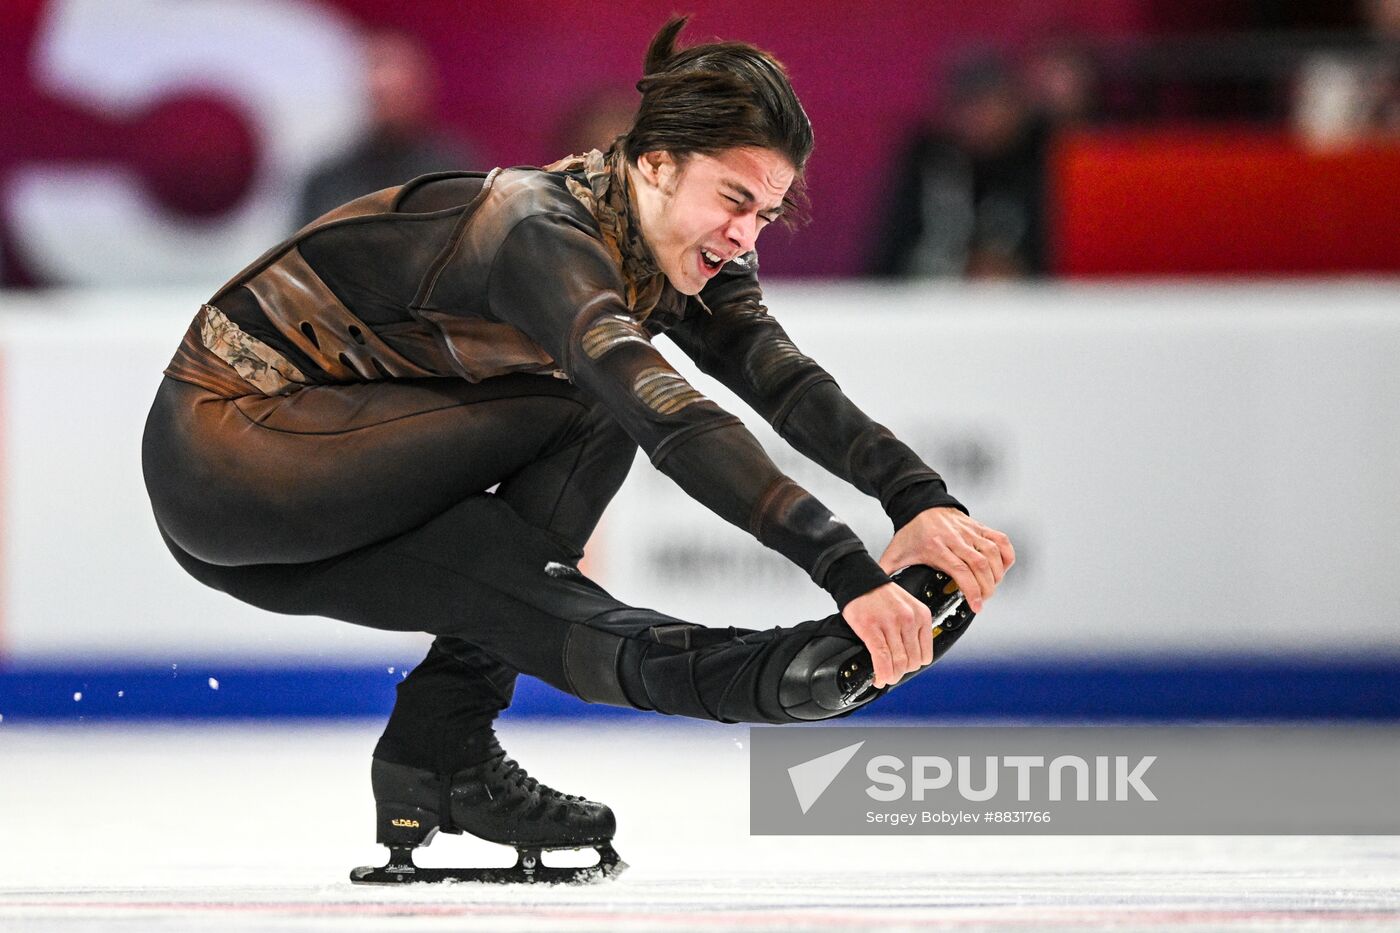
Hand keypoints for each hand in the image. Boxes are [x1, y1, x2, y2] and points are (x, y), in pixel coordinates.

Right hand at [841, 582, 932, 688]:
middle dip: (901, 672)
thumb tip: (909, 656)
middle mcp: (909, 619)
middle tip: (892, 673)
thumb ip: (912, 629)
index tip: (904, 667)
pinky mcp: (872, 629)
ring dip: (891, 676)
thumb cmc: (880, 594)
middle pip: (912, 662)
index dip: (914, 665)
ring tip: (884, 677)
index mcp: (921, 615)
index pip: (926, 655)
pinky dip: (881, 673)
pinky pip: (882, 658)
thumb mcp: (907, 607)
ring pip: (898, 663)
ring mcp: (891, 624)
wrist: (858, 579)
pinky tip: (878, 677)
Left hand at [878, 507, 1014, 612]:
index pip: (960, 570)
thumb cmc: (909, 532)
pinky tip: (1002, 569)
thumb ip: (886, 574)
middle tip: (983, 601)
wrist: (919, 503)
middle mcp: (955, 538)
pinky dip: (1006, 556)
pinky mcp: (979, 527)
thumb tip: (875, 594)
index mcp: (935, 547)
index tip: (976, 606)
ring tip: (991, 588)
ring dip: (997, 575)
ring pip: (993, 554)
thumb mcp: (895, 554)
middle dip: (986, 588)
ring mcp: (969, 531)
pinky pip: (1001, 540)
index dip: (971, 590)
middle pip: (980, 565)